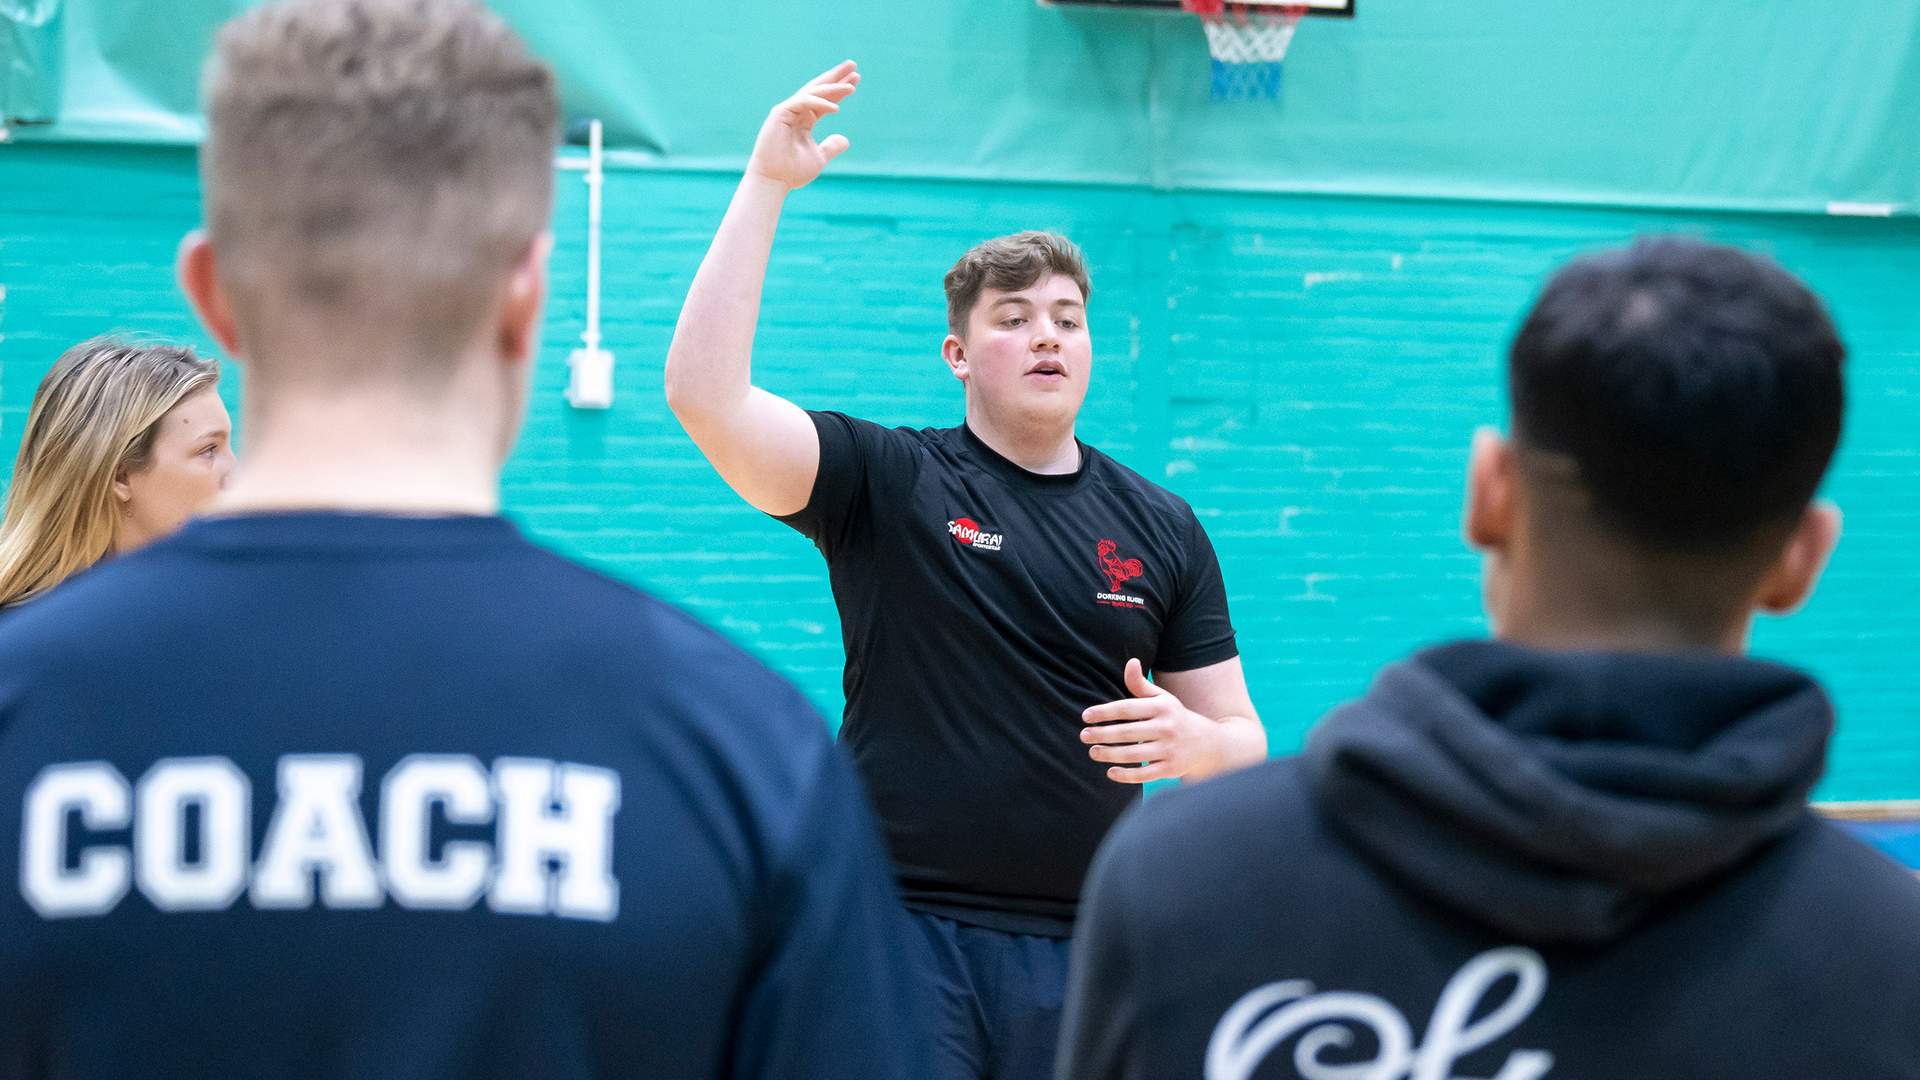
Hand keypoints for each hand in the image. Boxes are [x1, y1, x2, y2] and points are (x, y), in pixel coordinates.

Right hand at [748, 60, 858, 189]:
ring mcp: (787, 111)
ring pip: (812, 93)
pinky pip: (803, 102)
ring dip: (832, 87)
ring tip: (851, 86)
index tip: (856, 80)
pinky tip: (836, 107)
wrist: (774, 181)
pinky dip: (819, 103)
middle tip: (853, 64)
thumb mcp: (819, 158)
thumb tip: (845, 139)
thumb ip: (831, 147)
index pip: (825, 100)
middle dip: (835, 76)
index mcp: (805, 120)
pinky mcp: (780, 113)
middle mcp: (796, 112)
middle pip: (818, 89)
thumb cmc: (792, 172)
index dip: (840, 90)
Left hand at [1080, 658, 1264, 784]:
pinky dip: (1126, 775)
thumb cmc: (1175, 718)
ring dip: (1109, 754)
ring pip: (1134, 754)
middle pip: (1128, 732)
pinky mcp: (1171, 769)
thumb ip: (1141, 684)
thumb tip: (1130, 661)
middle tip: (1083, 736)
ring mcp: (1170, 750)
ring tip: (1092, 752)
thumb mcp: (1162, 699)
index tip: (1085, 716)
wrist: (1209, 744)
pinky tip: (1110, 772)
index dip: (1104, 712)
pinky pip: (1145, 774)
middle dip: (1103, 734)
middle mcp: (1167, 727)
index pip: (1128, 708)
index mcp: (1162, 707)